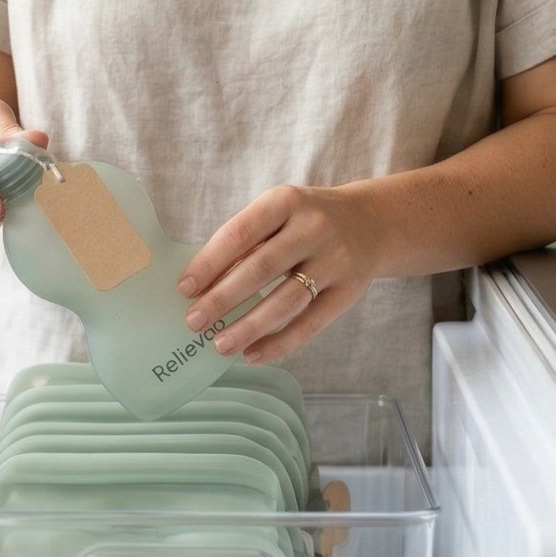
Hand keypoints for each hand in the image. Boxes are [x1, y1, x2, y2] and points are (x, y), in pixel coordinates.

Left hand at [178, 183, 382, 364]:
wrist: (371, 223)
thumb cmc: (306, 220)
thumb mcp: (278, 213)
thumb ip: (247, 240)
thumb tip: (201, 285)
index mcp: (286, 201)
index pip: (240, 234)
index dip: (209, 263)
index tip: (184, 288)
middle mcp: (313, 228)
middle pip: (261, 269)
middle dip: (222, 298)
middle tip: (193, 322)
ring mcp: (335, 261)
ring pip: (286, 301)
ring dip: (249, 326)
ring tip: (220, 345)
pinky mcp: (349, 292)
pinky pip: (310, 324)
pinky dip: (279, 343)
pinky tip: (252, 354)